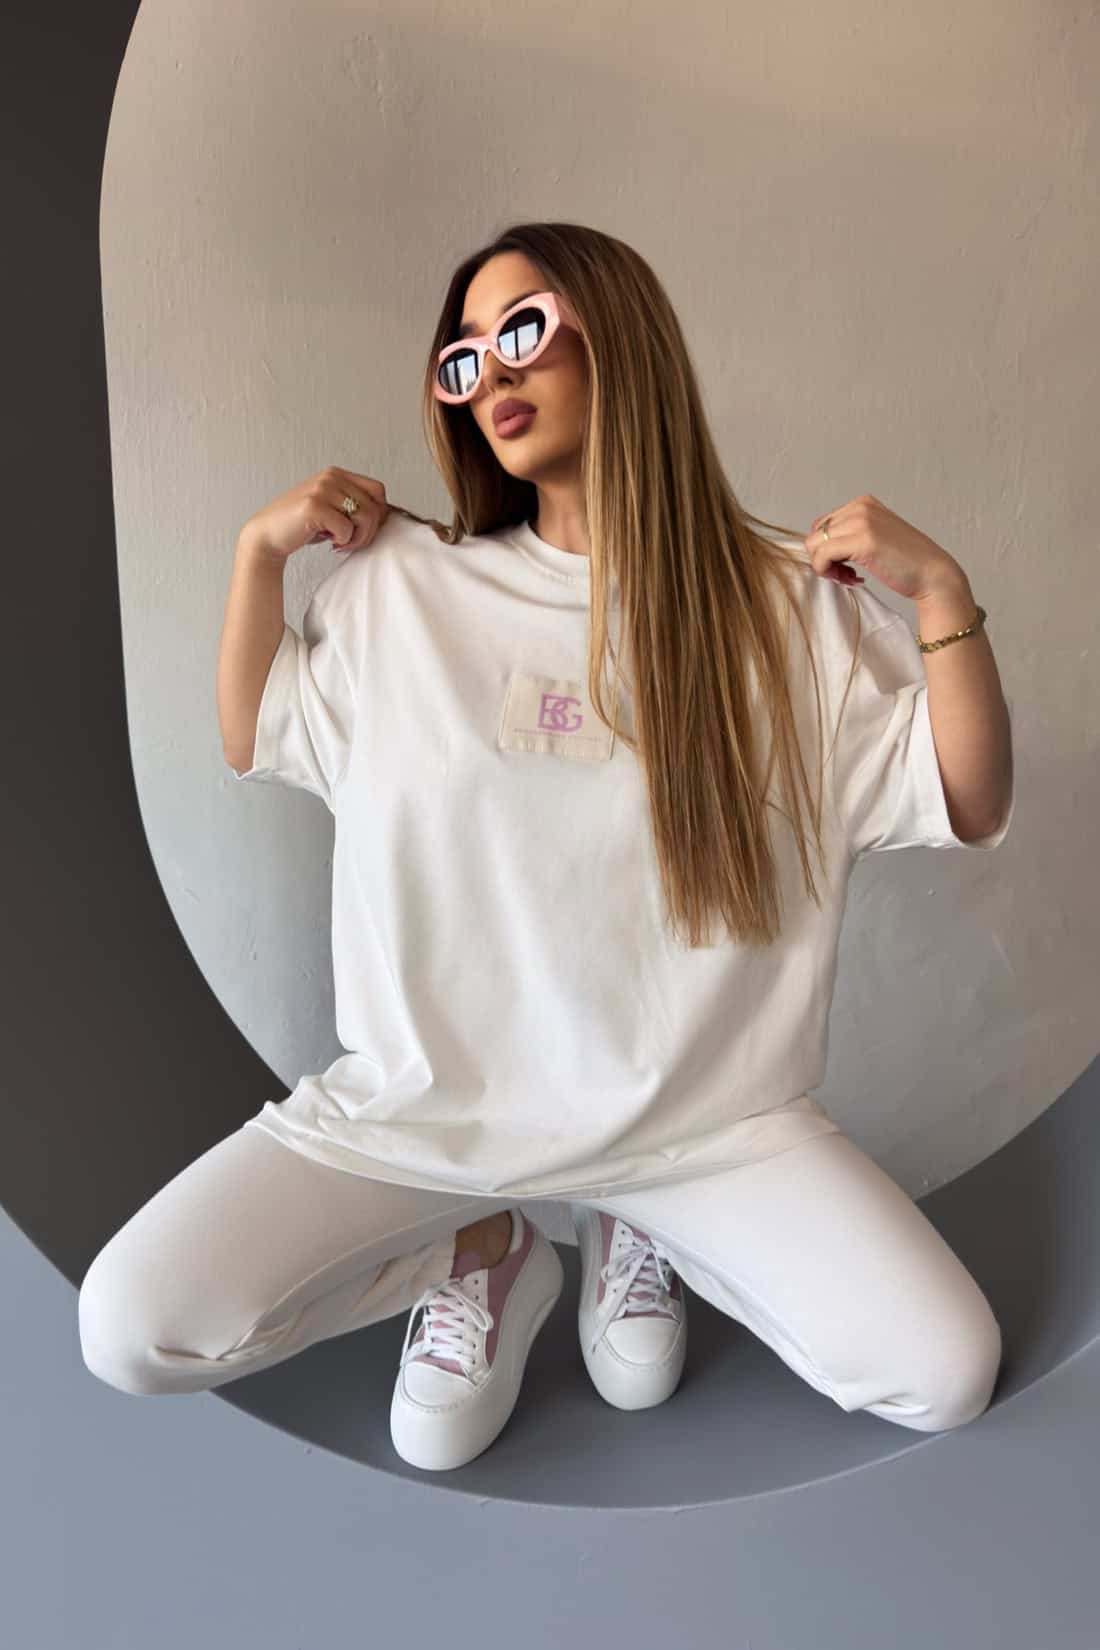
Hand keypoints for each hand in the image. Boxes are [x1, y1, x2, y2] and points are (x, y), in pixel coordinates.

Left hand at [803, 494, 964, 602]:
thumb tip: (817, 545)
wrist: (932, 574)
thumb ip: (850, 534)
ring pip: (815, 545)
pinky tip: (851, 578)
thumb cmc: (906, 562)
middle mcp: (861, 507)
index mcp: (863, 503)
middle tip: (846, 574)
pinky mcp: (863, 540)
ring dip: (826, 567)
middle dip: (825, 558)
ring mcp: (862, 521)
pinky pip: (822, 556)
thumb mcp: (874, 536)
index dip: (827, 549)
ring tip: (849, 576)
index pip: (822, 525)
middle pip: (815, 534)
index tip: (845, 565)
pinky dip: (828, 572)